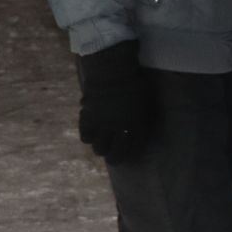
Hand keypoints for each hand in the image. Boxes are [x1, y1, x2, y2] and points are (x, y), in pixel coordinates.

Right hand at [78, 41, 152, 161]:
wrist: (113, 73)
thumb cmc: (134, 84)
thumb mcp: (146, 102)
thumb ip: (142, 118)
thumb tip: (138, 130)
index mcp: (139, 126)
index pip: (135, 149)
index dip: (131, 155)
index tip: (128, 156)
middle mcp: (121, 130)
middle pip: (116, 154)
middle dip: (115, 158)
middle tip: (112, 157)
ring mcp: (104, 126)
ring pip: (99, 148)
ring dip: (100, 148)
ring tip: (101, 146)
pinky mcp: (89, 119)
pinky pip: (86, 137)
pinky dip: (88, 137)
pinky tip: (91, 133)